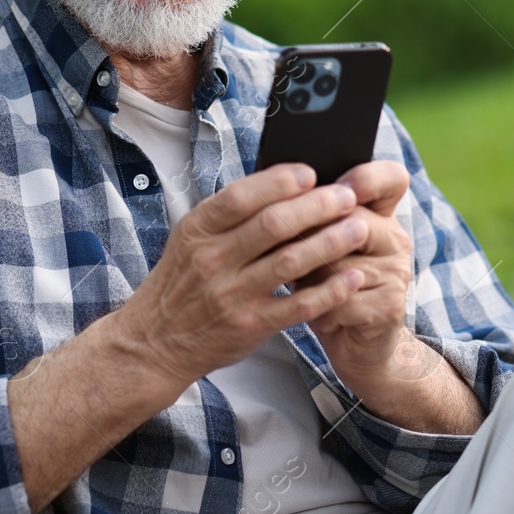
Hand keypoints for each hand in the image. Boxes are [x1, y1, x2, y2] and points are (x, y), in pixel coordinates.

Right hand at [112, 163, 369, 386]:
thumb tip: (283, 180)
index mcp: (198, 230)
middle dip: (316, 206)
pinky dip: (328, 291)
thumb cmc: (183, 282)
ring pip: (289, 262)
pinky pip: (297, 306)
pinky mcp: (249, 326)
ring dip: (330, 243)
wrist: (155, 341)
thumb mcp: (191, 240)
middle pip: (273, 224)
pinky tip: (352, 277)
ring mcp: (230, 294)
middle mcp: (211, 259)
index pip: (240, 196)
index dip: (279, 181)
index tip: (311, 172)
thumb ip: (230, 214)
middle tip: (347, 196)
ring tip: (359, 228)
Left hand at [295, 161, 420, 396]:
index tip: (342, 186)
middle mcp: (394, 239)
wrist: (354, 345)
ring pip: (338, 263)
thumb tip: (272, 195)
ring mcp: (397, 273)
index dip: (368, 177)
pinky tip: (316, 316)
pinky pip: (340, 299)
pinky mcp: (389, 306)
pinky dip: (318, 310)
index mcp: (379, 215)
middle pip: (351, 220)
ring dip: (308, 279)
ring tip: (299, 288)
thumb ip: (307, 219)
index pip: (391, 178)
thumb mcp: (316, 247)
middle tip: (282, 251)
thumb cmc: (324, 287)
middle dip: (310, 237)